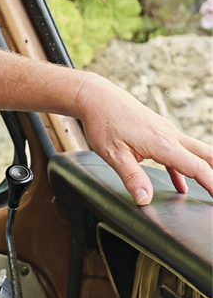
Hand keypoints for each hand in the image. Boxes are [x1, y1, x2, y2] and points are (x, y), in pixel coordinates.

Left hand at [74, 73, 212, 203]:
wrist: (97, 98)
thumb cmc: (104, 123)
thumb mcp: (113, 154)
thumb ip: (132, 177)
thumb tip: (144, 199)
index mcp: (162, 143)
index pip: (196, 166)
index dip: (211, 183)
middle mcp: (170, 136)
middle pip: (205, 156)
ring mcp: (166, 133)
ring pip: (194, 153)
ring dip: (205, 169)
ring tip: (208, 189)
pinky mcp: (159, 132)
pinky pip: (178, 153)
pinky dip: (183, 170)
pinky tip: (181, 186)